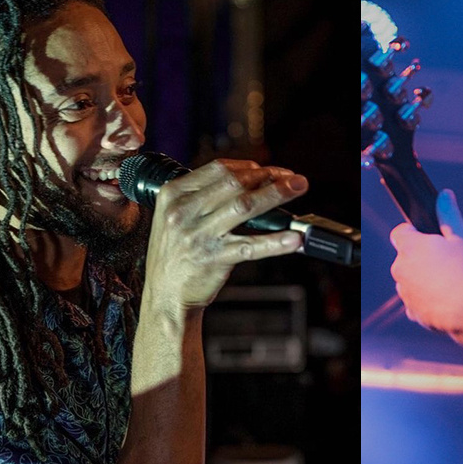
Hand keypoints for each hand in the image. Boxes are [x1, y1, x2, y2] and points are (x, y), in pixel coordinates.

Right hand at [141, 159, 307, 325]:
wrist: (164, 296)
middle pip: (235, 183)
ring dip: (277, 195)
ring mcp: (199, 235)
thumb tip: (250, 180)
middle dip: (270, 176)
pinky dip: (275, 242)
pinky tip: (293, 239)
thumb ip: (204, 197)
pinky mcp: (213, 259)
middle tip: (295, 179)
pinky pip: (250, 246)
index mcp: (173, 194)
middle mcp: (184, 211)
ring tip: (298, 190)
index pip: (219, 169)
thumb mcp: (176, 217)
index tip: (273, 171)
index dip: (251, 167)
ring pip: (245, 206)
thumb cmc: (176, 255)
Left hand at [389, 190, 462, 332]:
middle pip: (406, 257)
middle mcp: (401, 268)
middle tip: (445, 260)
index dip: (413, 232)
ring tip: (448, 282)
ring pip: (410, 280)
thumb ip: (449, 215)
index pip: (400, 232)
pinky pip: (416, 301)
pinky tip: (445, 299)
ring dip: (423, 279)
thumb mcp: (461, 237)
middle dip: (421, 258)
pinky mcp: (412, 311)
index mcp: (410, 246)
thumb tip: (445, 195)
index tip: (427, 236)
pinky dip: (426, 300)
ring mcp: (404, 291)